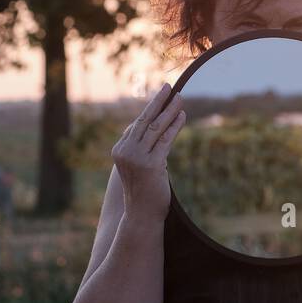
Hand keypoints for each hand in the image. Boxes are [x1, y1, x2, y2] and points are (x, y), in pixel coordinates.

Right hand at [111, 83, 185, 220]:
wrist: (141, 215)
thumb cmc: (142, 190)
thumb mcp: (137, 165)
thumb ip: (141, 148)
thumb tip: (151, 129)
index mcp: (119, 151)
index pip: (137, 125)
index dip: (150, 110)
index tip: (161, 97)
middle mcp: (125, 152)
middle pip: (144, 121)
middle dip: (158, 102)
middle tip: (169, 87)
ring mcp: (137, 158)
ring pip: (156, 128)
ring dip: (169, 110)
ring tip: (180, 98)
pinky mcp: (151, 165)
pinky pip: (165, 140)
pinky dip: (175, 126)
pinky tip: (182, 116)